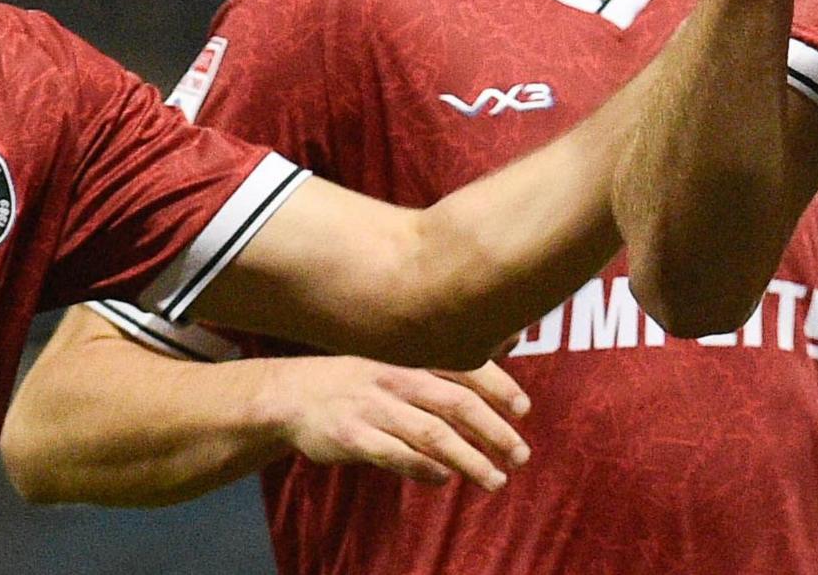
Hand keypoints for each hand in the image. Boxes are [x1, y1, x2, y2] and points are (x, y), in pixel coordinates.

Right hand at [261, 357, 531, 489]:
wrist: (294, 395)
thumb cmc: (363, 378)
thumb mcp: (400, 357)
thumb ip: (449, 358)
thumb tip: (512, 338)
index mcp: (412, 356)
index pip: (464, 367)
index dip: (498, 387)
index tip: (524, 409)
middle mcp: (397, 378)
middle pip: (456, 404)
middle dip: (494, 432)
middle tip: (521, 455)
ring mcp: (374, 408)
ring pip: (432, 434)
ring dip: (469, 459)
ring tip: (496, 480)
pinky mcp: (353, 438)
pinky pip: (396, 456)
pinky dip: (424, 469)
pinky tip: (445, 479)